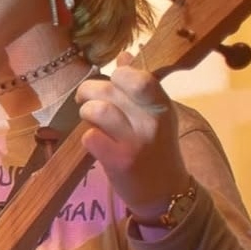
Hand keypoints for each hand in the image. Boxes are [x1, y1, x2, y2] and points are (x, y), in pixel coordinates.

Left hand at [74, 54, 191, 211]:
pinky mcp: (119, 161)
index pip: (138, 76)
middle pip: (109, 89)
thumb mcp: (156, 115)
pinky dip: (88, 138)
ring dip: (86, 112)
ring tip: (89, 119)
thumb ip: (141, 86)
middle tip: (84, 99)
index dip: (117, 75)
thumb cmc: (157, 150)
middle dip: (88, 91)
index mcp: (162, 105)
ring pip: (97, 110)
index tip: (110, 82)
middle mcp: (151, 121)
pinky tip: (95, 143)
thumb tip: (124, 56)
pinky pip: (90, 137)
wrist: (166, 193)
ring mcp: (135, 142)